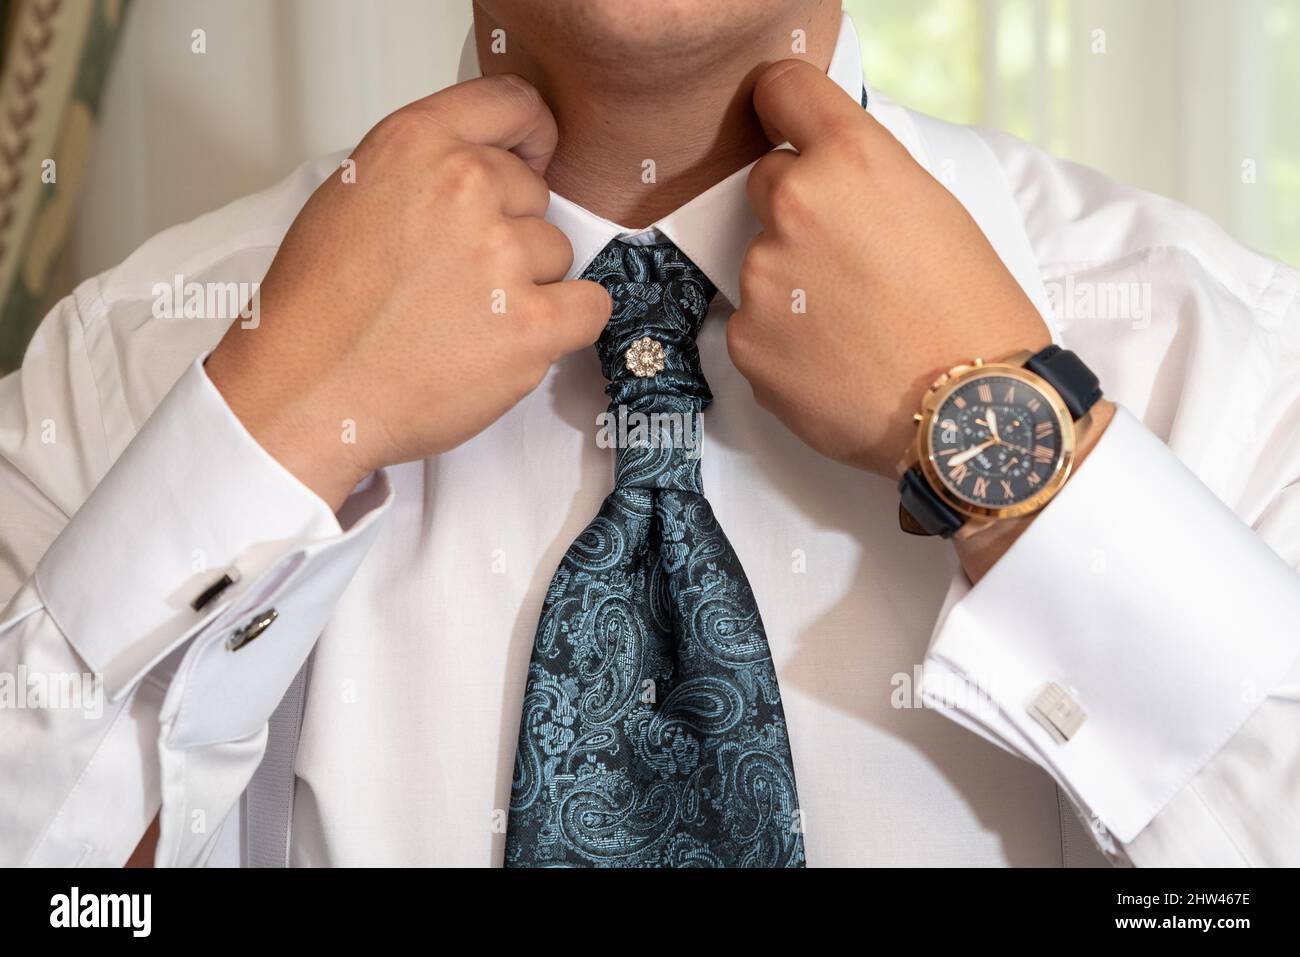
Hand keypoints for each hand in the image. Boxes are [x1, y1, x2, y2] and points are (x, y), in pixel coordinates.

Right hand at [205, 75, 610, 509]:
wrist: (306, 394)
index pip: (513, 104)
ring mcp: (501, 255)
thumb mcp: (354, 196)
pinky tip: (513, 339)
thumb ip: (425, 168)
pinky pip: (590, 307)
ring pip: (557, 253)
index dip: (530, 138)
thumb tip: (488, 168)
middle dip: (508, 232)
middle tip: (453, 278)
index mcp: (415, 143)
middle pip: (536, 194)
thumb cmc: (319, 310)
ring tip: (463, 318)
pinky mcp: (531, 323)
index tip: (530, 161)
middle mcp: (463, 186)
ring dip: (527, 284)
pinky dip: (564, 326)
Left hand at [728, 59, 1051, 477]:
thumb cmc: (970, 312)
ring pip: (760, 261)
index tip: (785, 120)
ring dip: (791, 283)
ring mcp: (761, 277)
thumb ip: (860, 179)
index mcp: (849, 159)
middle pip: (766, 183)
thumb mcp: (931, 209)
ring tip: (854, 323)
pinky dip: (783, 339)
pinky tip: (834, 358)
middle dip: (797, 210)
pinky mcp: (745, 340)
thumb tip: (817, 178)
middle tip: (851, 260)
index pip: (782, 90)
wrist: (970, 411)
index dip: (785, 107)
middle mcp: (795, 206)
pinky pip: (754, 323)